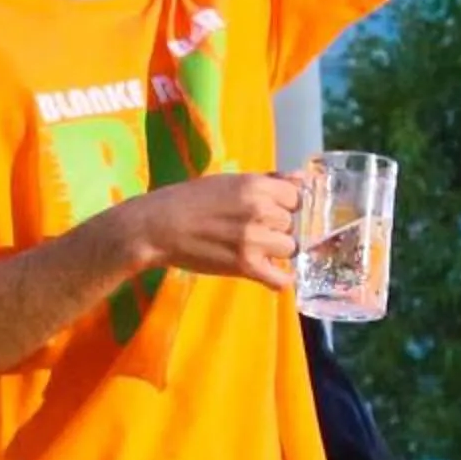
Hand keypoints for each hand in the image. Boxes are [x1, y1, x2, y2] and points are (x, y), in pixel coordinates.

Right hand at [128, 171, 302, 288]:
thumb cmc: (189, 200)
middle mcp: (260, 211)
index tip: (268, 211)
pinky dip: (278, 279)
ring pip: (289, 249)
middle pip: (292, 224)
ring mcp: (254, 240)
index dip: (284, 205)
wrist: (158, 227)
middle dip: (276, 228)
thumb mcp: (229, 181)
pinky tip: (267, 273)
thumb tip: (302, 179)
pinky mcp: (245, 266)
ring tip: (252, 249)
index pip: (296, 197)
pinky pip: (280, 280)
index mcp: (256, 186)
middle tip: (251, 231)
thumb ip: (269, 180)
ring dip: (275, 251)